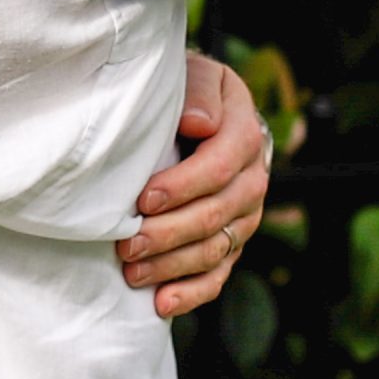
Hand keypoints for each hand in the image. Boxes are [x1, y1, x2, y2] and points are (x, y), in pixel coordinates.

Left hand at [116, 51, 270, 316]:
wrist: (201, 109)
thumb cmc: (186, 91)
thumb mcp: (194, 74)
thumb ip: (198, 91)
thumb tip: (199, 122)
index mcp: (244, 134)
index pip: (220, 167)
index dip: (183, 186)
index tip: (144, 199)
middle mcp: (252, 179)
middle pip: (216, 215)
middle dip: (169, 233)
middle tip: (126, 244)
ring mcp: (245, 215)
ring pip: (216, 249)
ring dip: (173, 266)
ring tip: (132, 272)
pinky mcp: (232, 240)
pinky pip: (219, 273)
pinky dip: (192, 292)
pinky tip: (162, 304)